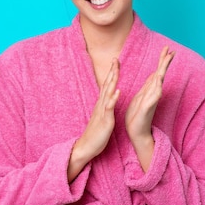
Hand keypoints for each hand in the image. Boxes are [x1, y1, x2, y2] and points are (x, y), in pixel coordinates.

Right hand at [68, 58, 119, 181]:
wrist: (86, 147)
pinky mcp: (105, 120)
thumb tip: (109, 99)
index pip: (107, 85)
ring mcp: (102, 112)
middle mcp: (101, 105)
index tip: (116, 62)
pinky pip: (109, 108)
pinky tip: (118, 91)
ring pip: (107, 93)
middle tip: (116, 58)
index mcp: (101, 104)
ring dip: (112, 81)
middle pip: (107, 85)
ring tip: (116, 69)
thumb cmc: (95, 134)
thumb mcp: (101, 117)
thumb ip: (105, 107)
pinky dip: (113, 99)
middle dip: (112, 71)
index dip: (111, 73)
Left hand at [125, 46, 174, 168]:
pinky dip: (156, 90)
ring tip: (165, 62)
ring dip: (162, 74)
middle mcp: (153, 94)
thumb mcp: (141, 95)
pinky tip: (159, 83)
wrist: (136, 132)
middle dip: (165, 63)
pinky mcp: (146, 109)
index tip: (168, 48)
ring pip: (158, 85)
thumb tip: (155, 74)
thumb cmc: (137, 115)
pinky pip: (152, 98)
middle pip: (160, 75)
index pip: (158, 71)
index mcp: (149, 90)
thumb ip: (149, 85)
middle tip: (171, 51)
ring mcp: (151, 101)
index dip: (162, 60)